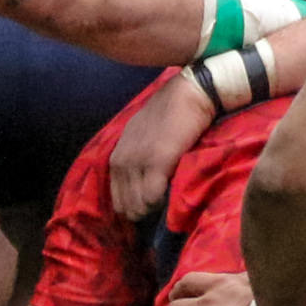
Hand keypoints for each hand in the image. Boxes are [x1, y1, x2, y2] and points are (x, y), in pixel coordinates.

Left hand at [109, 75, 212, 223]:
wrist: (189, 94)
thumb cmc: (170, 113)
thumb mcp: (141, 135)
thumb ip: (136, 156)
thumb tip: (141, 181)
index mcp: (117, 156)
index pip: (117, 199)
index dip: (134, 207)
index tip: (151, 207)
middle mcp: (122, 160)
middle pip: (126, 206)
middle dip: (143, 211)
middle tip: (162, 206)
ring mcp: (138, 162)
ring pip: (139, 205)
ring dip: (153, 208)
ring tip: (168, 200)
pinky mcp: (157, 162)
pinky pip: (153, 197)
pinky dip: (162, 201)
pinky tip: (173, 194)